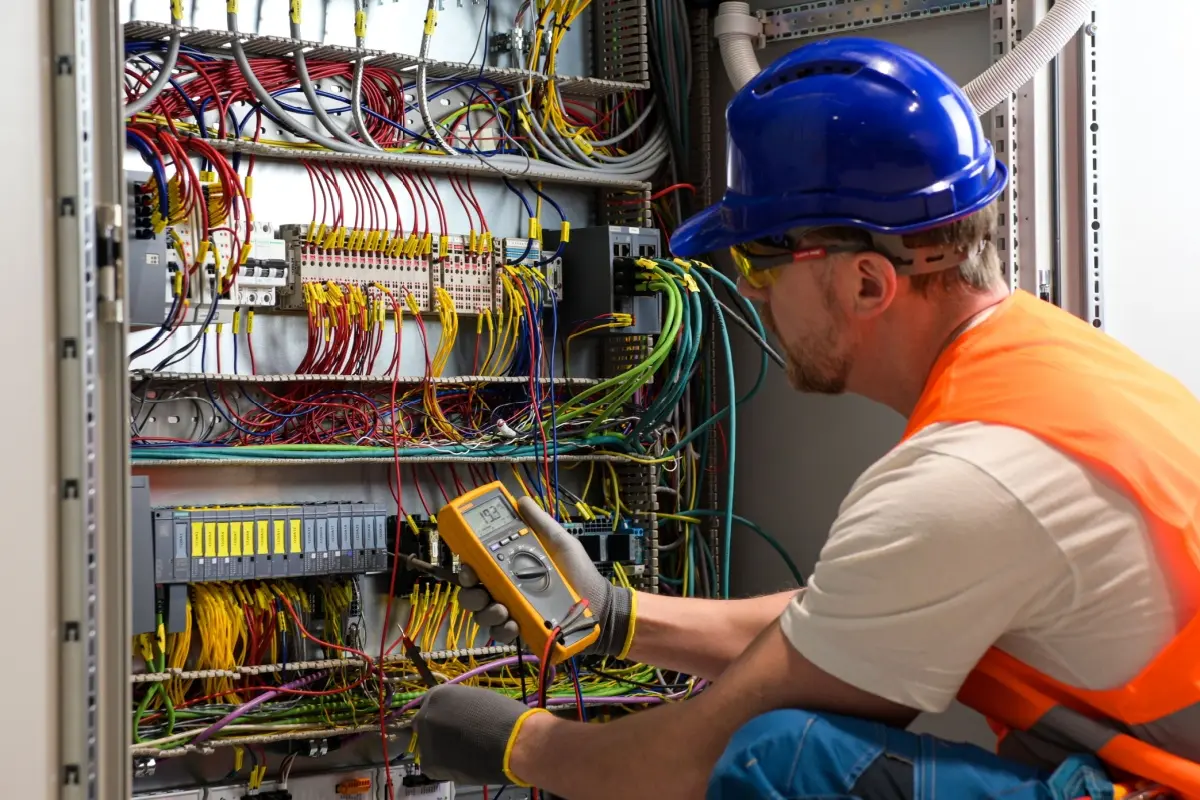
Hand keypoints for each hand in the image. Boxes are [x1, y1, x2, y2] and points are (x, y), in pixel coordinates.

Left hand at [413, 683, 546, 784]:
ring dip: (440, 750)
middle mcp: (426, 715)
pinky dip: (445, 767)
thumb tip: (455, 715)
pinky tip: (463, 763)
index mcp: (437, 695)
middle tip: (457, 740)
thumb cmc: (502, 715)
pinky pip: (433, 766)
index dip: (442, 716)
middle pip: (425, 725)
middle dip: (438, 732)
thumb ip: (458, 706)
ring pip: (427, 747)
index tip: (452, 724)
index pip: (431, 706)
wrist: (513, 742)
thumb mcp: (476, 699)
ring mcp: (425, 740)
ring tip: (464, 753)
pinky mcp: (430, 764)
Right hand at [459, 496, 634, 657]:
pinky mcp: (519, 631)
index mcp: (509, 566)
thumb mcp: (560, 542)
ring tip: (503, 609)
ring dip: (486, 612)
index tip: (469, 565)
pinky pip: (499, 633)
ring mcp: (510, 611)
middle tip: (483, 591)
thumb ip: (540, 522)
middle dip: (470, 592)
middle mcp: (505, 588)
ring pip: (481, 614)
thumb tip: (521, 500)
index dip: (467, 567)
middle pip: (472, 591)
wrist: (597, 605)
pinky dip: (503, 629)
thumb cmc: (578, 571)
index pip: (478, 566)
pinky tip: (514, 623)